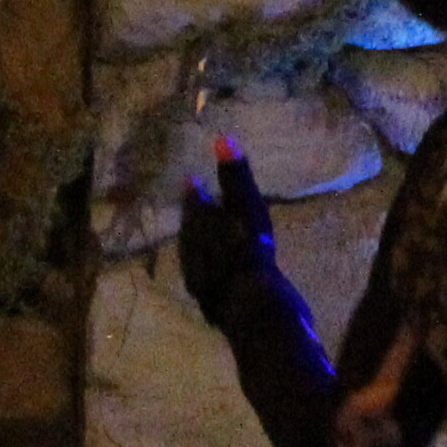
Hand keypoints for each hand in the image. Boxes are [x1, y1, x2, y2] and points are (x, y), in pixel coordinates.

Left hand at [176, 139, 276, 321]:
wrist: (254, 308)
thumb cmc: (251, 252)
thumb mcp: (247, 209)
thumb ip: (235, 178)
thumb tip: (222, 138)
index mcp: (200, 231)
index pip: (193, 206)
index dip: (194, 193)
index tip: (191, 181)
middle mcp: (193, 255)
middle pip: (192, 231)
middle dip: (196, 219)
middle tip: (200, 208)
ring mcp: (202, 283)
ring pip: (197, 257)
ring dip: (203, 245)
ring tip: (212, 239)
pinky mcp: (215, 305)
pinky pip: (209, 281)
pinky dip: (214, 270)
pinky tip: (224, 274)